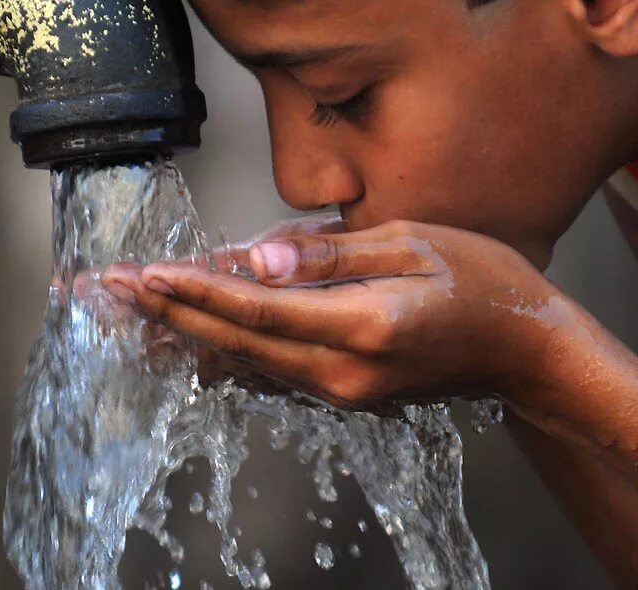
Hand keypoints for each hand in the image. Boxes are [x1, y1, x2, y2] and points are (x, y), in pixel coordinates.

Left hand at [103, 220, 562, 409]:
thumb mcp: (413, 242)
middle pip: (235, 342)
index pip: (256, 307)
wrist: (528, 352)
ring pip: (244, 365)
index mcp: (363, 325)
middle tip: (108, 292)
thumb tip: (258, 259)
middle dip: (167, 315)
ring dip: (185, 337)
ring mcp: (344, 392)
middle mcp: (344, 371)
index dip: (194, 291)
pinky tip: (189, 345)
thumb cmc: (484, 282)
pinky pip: (271, 375)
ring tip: (130, 316)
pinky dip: (224, 356)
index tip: (142, 275)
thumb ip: (329, 254)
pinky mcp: (347, 395)